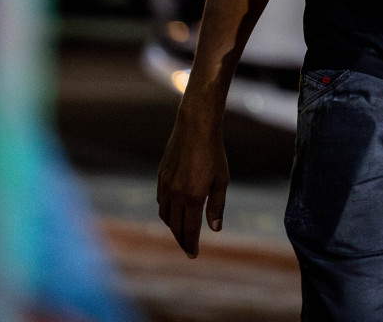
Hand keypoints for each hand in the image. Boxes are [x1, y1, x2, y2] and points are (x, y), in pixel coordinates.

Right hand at [156, 102, 229, 258]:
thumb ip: (216, 206)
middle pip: (175, 226)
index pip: (190, 229)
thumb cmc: (213, 152)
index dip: (191, 244)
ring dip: (173, 227)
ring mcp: (166, 185)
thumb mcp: (221, 180)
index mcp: (192, 197)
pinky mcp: (160, 176)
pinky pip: (161, 201)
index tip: (193, 255)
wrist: (195, 127)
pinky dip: (166, 211)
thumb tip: (215, 229)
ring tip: (181, 233)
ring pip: (165, 215)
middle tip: (188, 249)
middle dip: (182, 240)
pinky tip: (173, 212)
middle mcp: (176, 194)